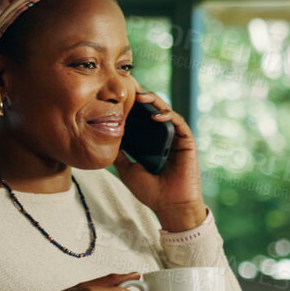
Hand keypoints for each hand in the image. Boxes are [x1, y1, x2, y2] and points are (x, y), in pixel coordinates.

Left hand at [112, 89, 208, 231]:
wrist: (170, 206)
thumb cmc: (151, 191)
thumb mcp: (127, 169)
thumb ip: (119, 154)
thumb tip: (102, 138)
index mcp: (150, 141)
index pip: (140, 117)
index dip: (131, 104)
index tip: (118, 93)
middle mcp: (163, 136)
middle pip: (152, 109)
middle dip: (141, 95)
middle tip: (128, 85)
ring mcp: (175, 137)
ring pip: (165, 111)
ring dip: (154, 101)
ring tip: (140, 95)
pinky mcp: (187, 140)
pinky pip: (178, 122)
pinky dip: (167, 116)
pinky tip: (155, 114)